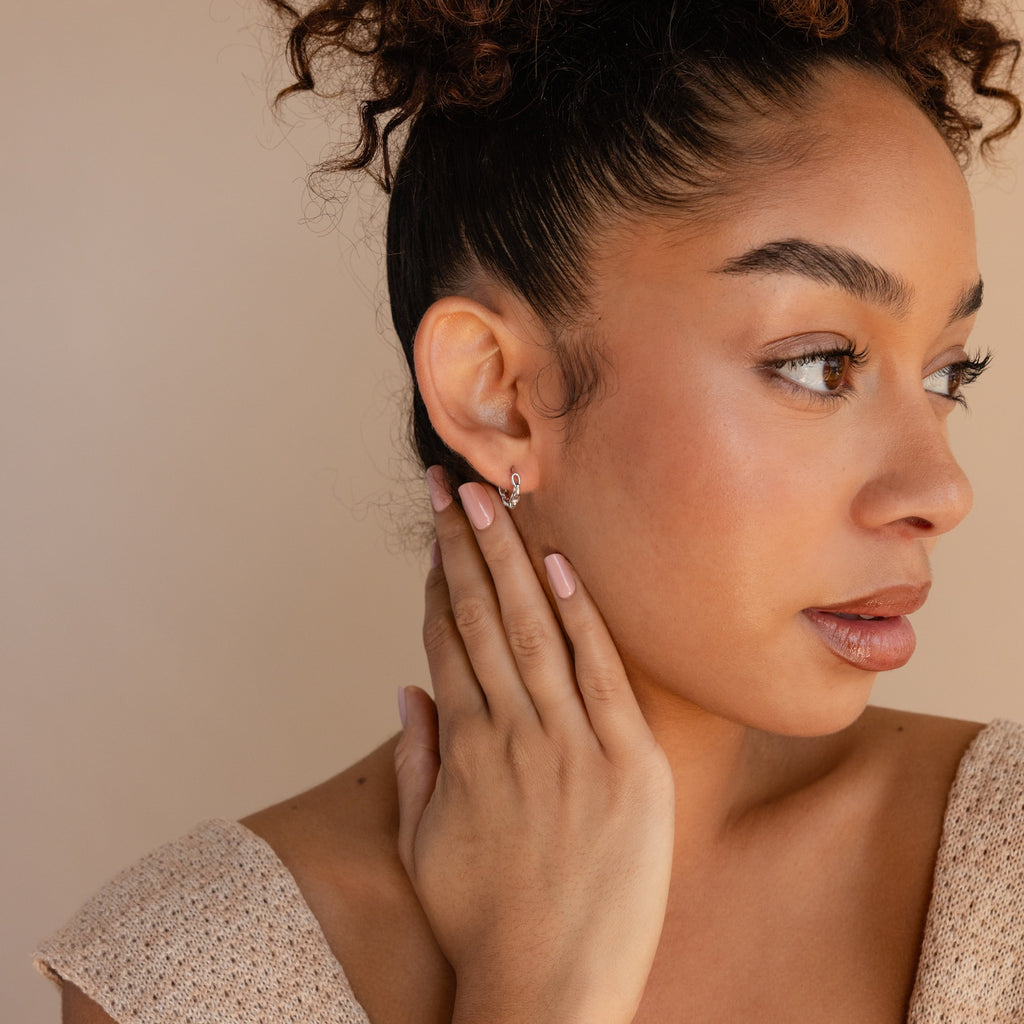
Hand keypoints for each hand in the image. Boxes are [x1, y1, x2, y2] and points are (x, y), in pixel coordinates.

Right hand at [393, 468, 674, 1023]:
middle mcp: (510, 732)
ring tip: (495, 501)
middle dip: (466, 546)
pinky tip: (562, 564)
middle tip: (453, 486)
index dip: (440, 578)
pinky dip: (581, 615)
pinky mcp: (627, 764)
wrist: (548, 991)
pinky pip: (600, 672)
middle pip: (484, 618)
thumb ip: (414, 760)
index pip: (448, 639)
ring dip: (512, 560)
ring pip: (535, 630)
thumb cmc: (481, 922)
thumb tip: (405, 690)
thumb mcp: (424, 843)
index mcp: (463, 747)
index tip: (435, 531)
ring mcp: (570, 744)